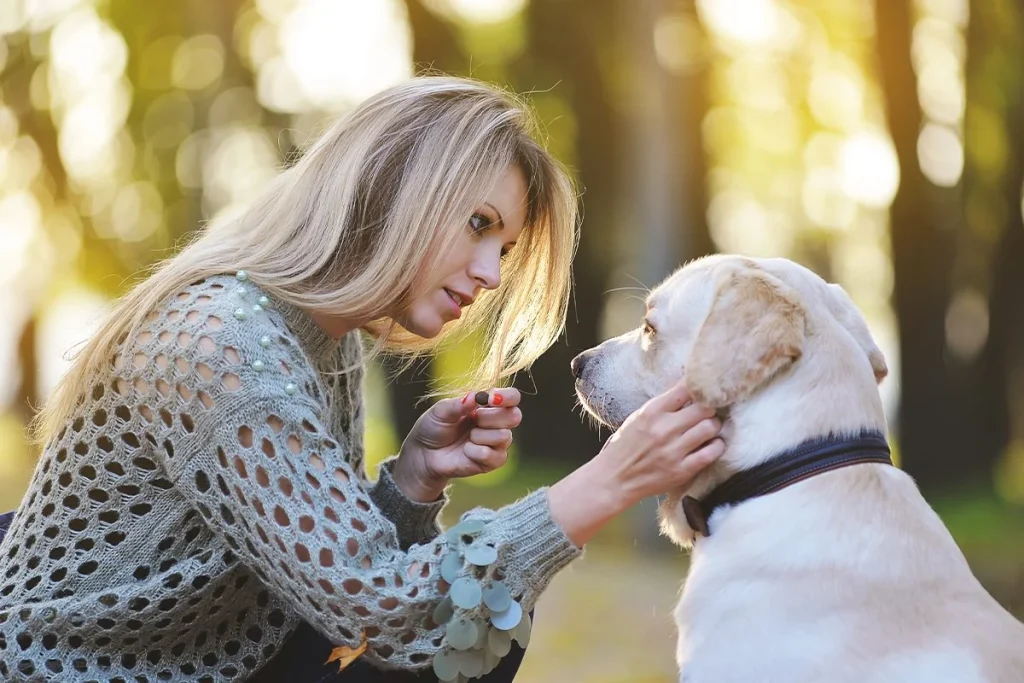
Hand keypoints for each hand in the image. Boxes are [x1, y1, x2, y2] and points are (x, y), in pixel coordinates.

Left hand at [391, 389, 521, 502]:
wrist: (425, 453)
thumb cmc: (434, 427)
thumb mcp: (440, 411)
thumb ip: (457, 404)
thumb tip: (473, 397)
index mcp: (488, 404)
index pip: (512, 397)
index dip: (508, 397)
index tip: (492, 398)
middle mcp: (497, 422)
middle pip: (514, 416)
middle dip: (490, 416)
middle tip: (473, 418)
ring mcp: (497, 443)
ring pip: (504, 436)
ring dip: (480, 435)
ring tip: (467, 437)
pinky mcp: (493, 461)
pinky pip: (494, 455)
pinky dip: (476, 452)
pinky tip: (466, 451)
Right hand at [548, 380, 722, 546]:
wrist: (614, 479)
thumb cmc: (625, 446)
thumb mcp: (638, 417)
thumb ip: (663, 405)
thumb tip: (687, 387)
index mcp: (651, 412)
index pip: (685, 389)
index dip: (699, 387)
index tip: (703, 390)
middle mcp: (663, 429)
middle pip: (704, 407)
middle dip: (709, 407)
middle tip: (708, 412)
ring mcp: (673, 451)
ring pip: (710, 428)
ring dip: (714, 426)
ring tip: (709, 428)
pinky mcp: (681, 470)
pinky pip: (711, 453)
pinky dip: (717, 446)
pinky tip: (712, 444)